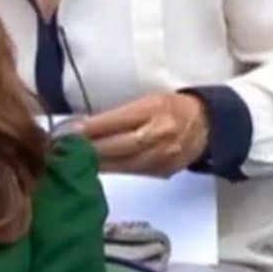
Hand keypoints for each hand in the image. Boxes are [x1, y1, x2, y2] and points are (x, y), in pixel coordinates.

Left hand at [78, 93, 208, 175]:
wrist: (207, 125)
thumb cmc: (174, 107)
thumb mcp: (150, 99)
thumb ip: (122, 113)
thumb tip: (87, 126)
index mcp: (155, 109)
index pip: (117, 120)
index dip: (92, 128)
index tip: (69, 132)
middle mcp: (159, 134)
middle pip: (118, 146)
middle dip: (90, 149)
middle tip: (65, 150)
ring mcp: (163, 156)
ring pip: (124, 164)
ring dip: (98, 163)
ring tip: (76, 162)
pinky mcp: (164, 171)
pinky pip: (134, 172)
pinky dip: (114, 170)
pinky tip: (98, 168)